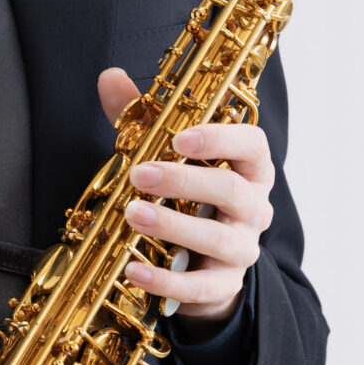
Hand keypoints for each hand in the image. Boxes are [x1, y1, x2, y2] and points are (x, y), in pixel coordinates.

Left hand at [97, 67, 273, 325]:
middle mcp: (253, 208)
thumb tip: (110, 77)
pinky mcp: (223, 285)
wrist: (202, 265)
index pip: (254, 145)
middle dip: (184, 181)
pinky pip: (200, 287)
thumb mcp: (165, 155)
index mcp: (248, 170)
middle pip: (233, 191)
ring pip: (218, 238)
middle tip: (139, 174)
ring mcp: (242, 249)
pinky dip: (166, 281)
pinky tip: (134, 269)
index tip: (179, 138)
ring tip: (132, 215)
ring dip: (174, 226)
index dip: (221, 139)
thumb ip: (141, 118)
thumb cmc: (186, 198)